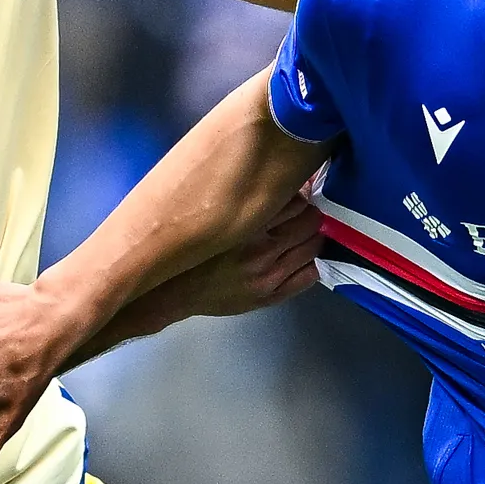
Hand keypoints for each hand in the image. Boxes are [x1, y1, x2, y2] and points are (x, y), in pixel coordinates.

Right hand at [153, 200, 323, 319]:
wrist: (171, 293)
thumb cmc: (190, 250)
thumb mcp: (214, 217)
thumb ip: (245, 201)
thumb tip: (278, 185)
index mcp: (245, 225)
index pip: (295, 200)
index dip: (298, 196)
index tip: (293, 196)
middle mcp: (260, 251)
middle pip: (310, 221)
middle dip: (308, 214)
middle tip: (299, 215)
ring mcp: (267, 277)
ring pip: (313, 246)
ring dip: (310, 237)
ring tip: (298, 236)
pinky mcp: (269, 297)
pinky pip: (309, 276)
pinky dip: (308, 263)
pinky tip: (296, 259)